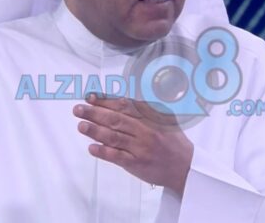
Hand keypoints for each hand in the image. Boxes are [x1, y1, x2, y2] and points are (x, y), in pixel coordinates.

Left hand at [73, 94, 193, 196]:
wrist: (185, 167)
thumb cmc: (173, 142)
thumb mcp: (165, 118)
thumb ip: (145, 108)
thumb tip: (122, 98)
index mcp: (150, 116)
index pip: (124, 105)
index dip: (105, 100)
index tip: (91, 97)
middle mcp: (145, 130)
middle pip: (116, 119)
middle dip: (94, 113)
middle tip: (78, 109)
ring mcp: (140, 147)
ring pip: (114, 136)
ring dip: (95, 130)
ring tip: (81, 125)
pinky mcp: (137, 163)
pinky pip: (117, 156)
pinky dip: (104, 152)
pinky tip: (92, 147)